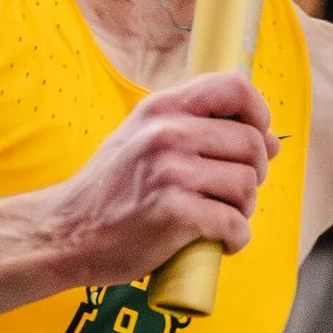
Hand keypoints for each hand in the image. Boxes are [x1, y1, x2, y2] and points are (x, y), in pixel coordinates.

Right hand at [46, 71, 278, 293]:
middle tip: (235, 194)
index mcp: (162, 108)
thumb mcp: (140, 137)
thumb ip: (190, 127)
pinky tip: (219, 243)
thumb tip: (265, 138)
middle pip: (251, 144)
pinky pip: (234, 225)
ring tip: (220, 219)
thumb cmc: (109, 191)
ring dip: (243, 209)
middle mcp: (167, 134)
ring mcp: (171, 173)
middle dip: (255, 173)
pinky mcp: (175, 214)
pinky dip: (235, 239)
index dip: (259, 115)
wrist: (66, 232)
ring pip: (247, 185)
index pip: (235, 88)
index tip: (259, 140)